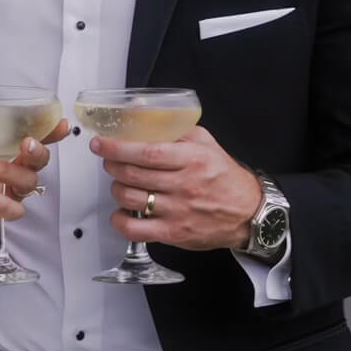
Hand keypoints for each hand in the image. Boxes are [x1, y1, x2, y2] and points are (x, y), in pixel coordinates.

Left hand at [0, 109, 60, 231]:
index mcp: (8, 147)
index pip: (37, 137)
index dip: (52, 132)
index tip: (61, 124)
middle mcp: (15, 167)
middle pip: (40, 160)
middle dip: (38, 151)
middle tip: (26, 143)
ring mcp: (11, 189)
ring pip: (27, 182)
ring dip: (8, 171)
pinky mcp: (3, 209)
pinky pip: (15, 209)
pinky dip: (2, 202)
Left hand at [92, 126, 261, 250]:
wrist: (249, 213)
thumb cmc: (225, 177)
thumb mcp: (207, 145)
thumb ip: (178, 130)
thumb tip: (146, 117)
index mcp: (191, 160)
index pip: (146, 152)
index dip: (117, 147)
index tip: (100, 144)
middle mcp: (183, 185)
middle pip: (132, 174)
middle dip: (112, 165)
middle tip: (109, 160)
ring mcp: (177, 211)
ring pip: (130, 198)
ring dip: (116, 188)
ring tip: (120, 183)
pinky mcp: (173, 234)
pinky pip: (135, 230)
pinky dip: (119, 220)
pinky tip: (121, 212)